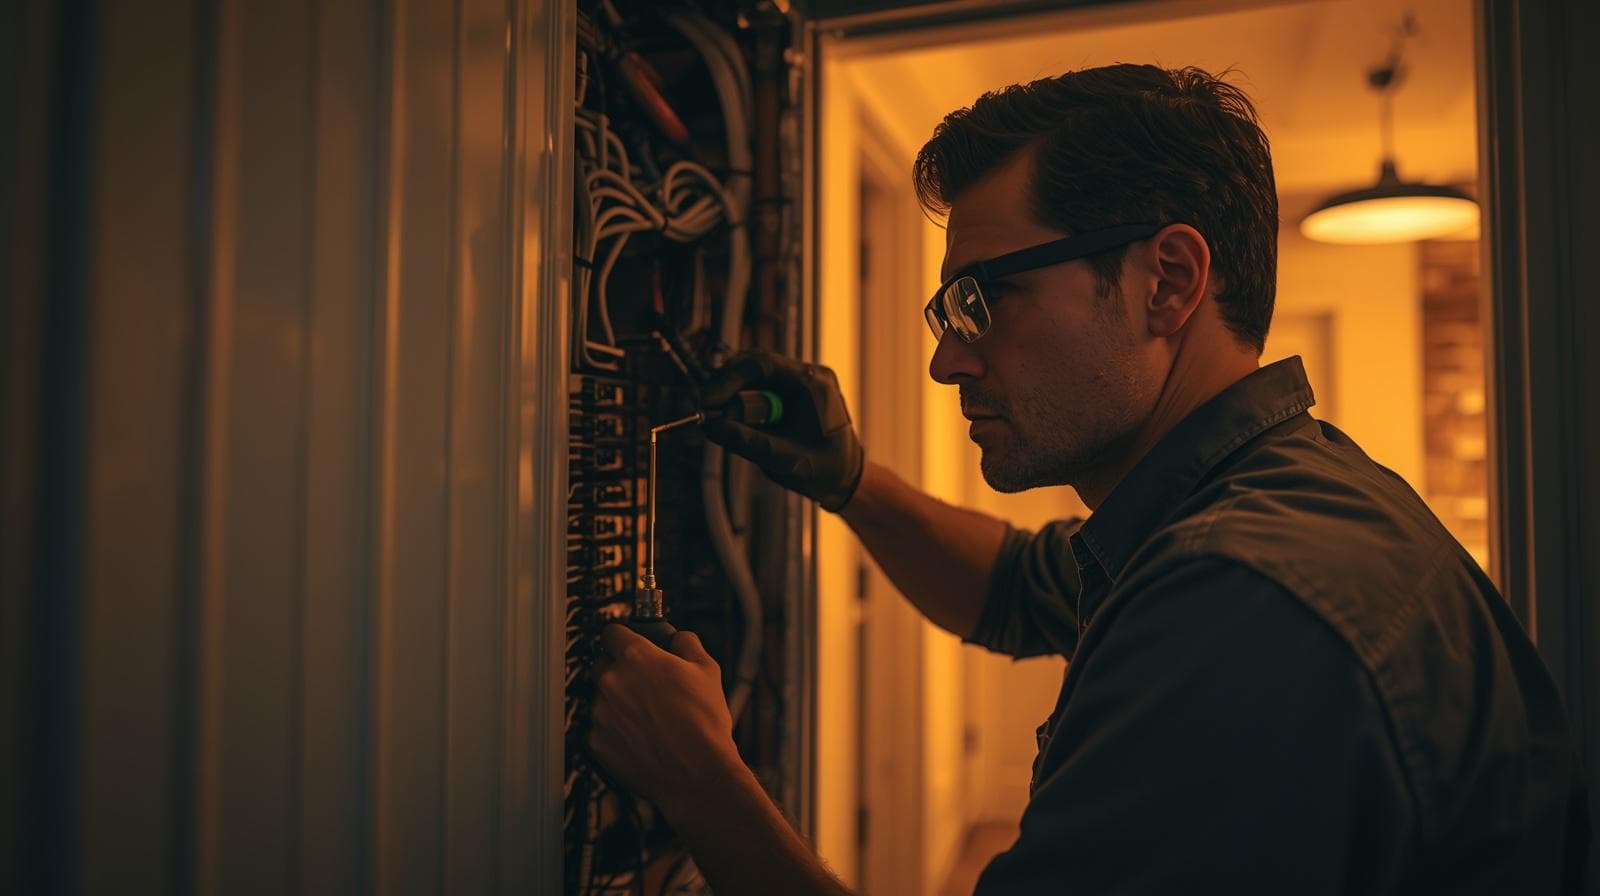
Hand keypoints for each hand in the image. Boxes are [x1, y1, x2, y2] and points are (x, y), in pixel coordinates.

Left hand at [588, 624, 742, 812]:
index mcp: (636, 657)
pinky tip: (640, 739)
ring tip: (648, 720)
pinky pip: (600, 729)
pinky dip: (614, 732)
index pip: (612, 633)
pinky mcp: (596, 742)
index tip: (628, 644)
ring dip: (617, 704)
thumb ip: (687, 643)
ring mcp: (600, 713)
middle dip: (619, 672)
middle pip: (602, 666)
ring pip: (601, 699)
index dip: (623, 637)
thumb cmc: (705, 722)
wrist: (697, 774)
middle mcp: (611, 681)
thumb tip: (678, 638)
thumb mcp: (708, 670)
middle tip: (644, 686)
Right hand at [700, 350, 864, 510]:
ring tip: (722, 421)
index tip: (706, 400)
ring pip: (754, 375)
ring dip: (735, 396)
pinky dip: (745, 402)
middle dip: (727, 386)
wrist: (846, 477)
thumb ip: (748, 442)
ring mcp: (801, 381)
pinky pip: (760, 387)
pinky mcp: (792, 391)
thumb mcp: (784, 460)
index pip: (762, 365)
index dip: (728, 380)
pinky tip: (739, 421)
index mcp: (813, 384)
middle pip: (755, 365)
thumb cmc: (824, 470)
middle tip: (707, 410)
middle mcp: (808, 374)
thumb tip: (711, 427)